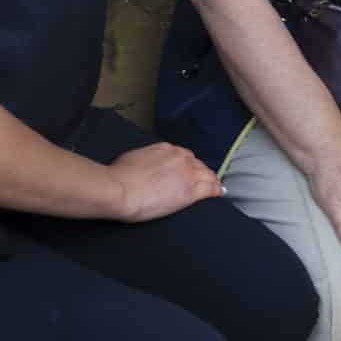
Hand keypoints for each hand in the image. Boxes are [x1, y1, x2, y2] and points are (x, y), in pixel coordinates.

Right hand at [107, 142, 223, 222]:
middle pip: (197, 164)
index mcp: (165, 148)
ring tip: (216, 185)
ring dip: (212, 179)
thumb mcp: (133, 158)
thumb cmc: (119, 175)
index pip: (183, 155)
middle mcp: (179, 157)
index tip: (189, 169)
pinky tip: (221, 192)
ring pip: (207, 175)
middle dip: (201, 171)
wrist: (121, 189)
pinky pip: (210, 188)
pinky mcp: (191, 191)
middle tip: (205, 178)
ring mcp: (187, 173)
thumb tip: (144, 165)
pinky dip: (217, 189)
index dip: (188, 164)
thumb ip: (145, 159)